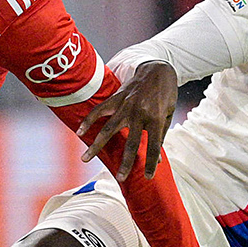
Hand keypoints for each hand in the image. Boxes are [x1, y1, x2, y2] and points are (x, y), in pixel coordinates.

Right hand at [77, 60, 177, 179]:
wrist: (158, 68)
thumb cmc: (166, 94)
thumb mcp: (168, 114)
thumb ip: (161, 135)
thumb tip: (157, 158)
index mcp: (156, 118)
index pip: (154, 146)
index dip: (152, 162)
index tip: (148, 176)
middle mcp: (140, 113)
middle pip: (132, 143)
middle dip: (126, 162)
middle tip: (120, 178)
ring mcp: (126, 105)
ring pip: (109, 129)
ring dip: (96, 146)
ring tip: (84, 159)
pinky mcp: (116, 98)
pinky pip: (99, 110)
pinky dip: (89, 121)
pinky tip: (79, 132)